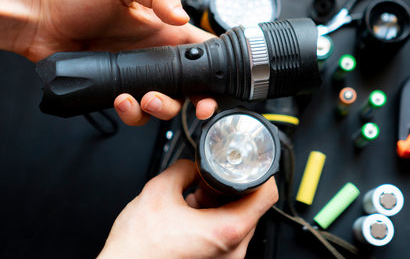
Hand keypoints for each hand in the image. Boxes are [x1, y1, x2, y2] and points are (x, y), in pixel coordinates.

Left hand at [2, 0, 216, 122]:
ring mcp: (138, 77)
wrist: (43, 19)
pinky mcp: (118, 92)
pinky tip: (120, 100)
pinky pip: (135, 113)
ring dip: (163, 108)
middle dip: (199, 102)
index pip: (202, 52)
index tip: (220, 84)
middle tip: (197, 107)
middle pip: (191, 87)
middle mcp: (156, 57)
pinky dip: (133, 113)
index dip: (217, 70)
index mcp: (166, 32)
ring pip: (166, 105)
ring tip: (146, 99)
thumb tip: (181, 18)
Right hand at [98, 160, 278, 258]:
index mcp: (227, 232)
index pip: (267, 195)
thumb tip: (193, 164)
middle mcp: (233, 251)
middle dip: (231, 190)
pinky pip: (226, 237)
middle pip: (251, 208)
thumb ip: (183, 169)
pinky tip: (190, 216)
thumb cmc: (138, 249)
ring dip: (220, 205)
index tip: (251, 165)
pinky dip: (213, 222)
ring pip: (237, 222)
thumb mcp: (158, 192)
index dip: (260, 173)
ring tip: (194, 200)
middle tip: (207, 182)